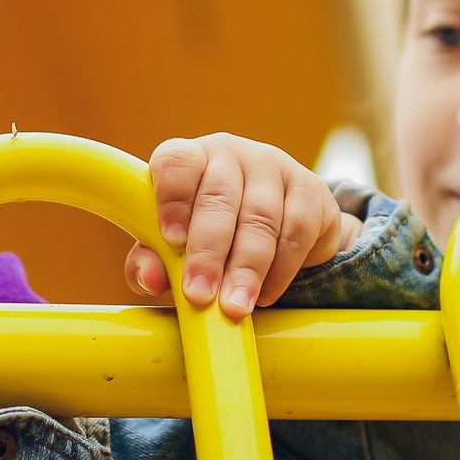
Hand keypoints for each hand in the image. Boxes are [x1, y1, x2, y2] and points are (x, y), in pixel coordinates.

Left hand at [122, 134, 361, 320]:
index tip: (172, 239)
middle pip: (219, 197)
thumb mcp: (176, 245)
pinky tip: (265, 293)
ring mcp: (273, 167)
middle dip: (208, 252)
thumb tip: (149, 278)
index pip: (177, 162)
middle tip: (200, 294)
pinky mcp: (310, 189)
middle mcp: (231, 154)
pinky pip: (296, 231)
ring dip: (246, 268)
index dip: (172, 199)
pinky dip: (280, 269)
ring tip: (234, 306)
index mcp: (191, 159)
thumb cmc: (212, 232)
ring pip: (260, 217)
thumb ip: (153, 259)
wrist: (280, 227)